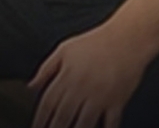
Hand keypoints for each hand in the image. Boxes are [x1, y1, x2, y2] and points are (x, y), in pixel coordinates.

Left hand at [29, 26, 149, 127]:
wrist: (126, 39)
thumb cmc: (95, 42)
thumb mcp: (64, 50)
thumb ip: (46, 69)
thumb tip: (32, 86)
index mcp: (67, 76)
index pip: (48, 102)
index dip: (40, 117)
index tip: (36, 126)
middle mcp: (82, 88)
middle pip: (63, 115)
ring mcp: (100, 96)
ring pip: (84, 122)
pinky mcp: (118, 101)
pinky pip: (111, 122)